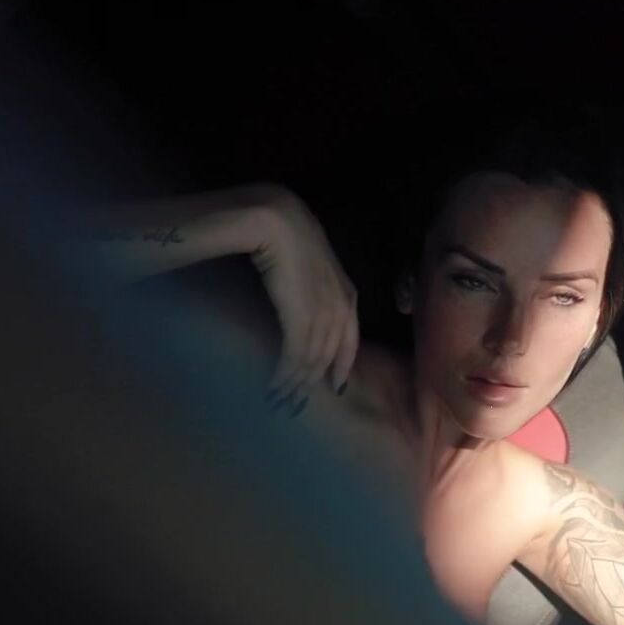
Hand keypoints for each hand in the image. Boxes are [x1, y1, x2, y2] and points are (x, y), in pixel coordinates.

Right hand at [248, 185, 359, 409]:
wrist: (274, 219)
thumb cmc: (286, 236)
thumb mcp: (310, 265)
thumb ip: (315, 288)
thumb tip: (303, 307)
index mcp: (347, 293)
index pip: (350, 338)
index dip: (341, 364)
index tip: (334, 387)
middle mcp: (341, 306)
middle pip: (329, 354)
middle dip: (312, 382)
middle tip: (295, 404)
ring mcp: (323, 312)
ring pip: (312, 359)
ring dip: (294, 384)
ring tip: (279, 401)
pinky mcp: (301, 316)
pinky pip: (295, 355)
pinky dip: (284, 374)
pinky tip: (273, 386)